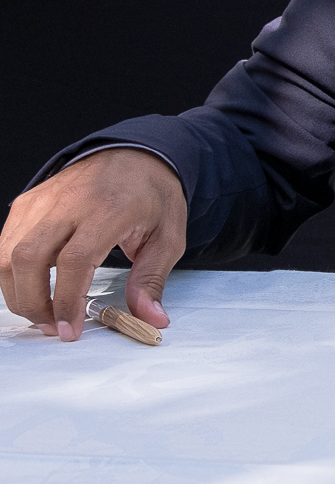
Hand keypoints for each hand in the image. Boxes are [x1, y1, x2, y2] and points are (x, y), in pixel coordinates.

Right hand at [1, 148, 185, 340]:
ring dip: (17, 292)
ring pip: (7, 254)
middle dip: (33, 303)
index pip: (74, 260)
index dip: (66, 301)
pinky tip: (35, 286)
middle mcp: (68, 203)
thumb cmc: (152, 195)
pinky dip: (12, 272)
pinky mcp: (27, 202)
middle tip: (53, 327)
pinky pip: (5, 243)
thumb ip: (152, 279)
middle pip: (27, 259)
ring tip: (44, 312)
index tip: (69, 330)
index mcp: (108, 210)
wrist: (136, 153)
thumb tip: (151, 319)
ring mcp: (42, 201)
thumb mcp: (168, 236)